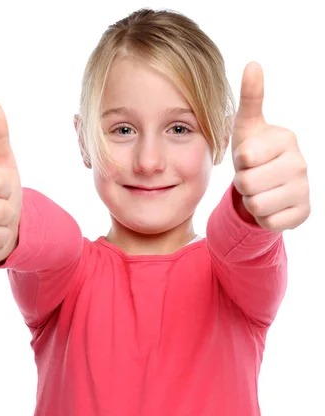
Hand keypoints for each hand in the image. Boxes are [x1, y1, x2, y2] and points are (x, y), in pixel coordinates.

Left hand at [231, 62, 310, 231]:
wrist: (266, 185)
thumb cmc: (254, 154)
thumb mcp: (246, 127)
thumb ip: (250, 98)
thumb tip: (253, 64)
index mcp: (286, 139)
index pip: (246, 159)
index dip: (240, 163)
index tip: (249, 159)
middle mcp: (301, 163)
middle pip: (248, 184)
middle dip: (243, 184)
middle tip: (252, 177)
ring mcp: (304, 189)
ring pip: (257, 206)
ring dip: (251, 202)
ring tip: (260, 191)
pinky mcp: (303, 213)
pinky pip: (270, 223)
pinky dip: (263, 218)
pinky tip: (270, 205)